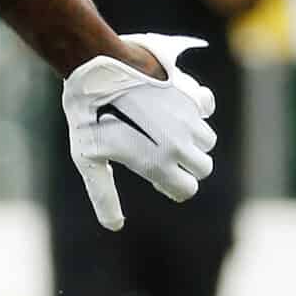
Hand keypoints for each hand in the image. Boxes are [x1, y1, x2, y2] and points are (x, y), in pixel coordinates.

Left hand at [63, 32, 217, 224]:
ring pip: (207, 139)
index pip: (188, 189)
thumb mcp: (89, 160)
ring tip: (163, 129)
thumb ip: (104, 195)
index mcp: (158, 163)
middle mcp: (179, 143)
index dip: (172, 186)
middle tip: (159, 152)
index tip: (155, 174)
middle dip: (186, 166)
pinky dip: (198, 109)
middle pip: (203, 167)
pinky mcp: (189, 92)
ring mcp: (187, 117)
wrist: (98, 69)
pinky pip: (207, 107)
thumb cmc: (89, 117)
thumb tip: (114, 226)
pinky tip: (176, 106)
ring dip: (193, 139)